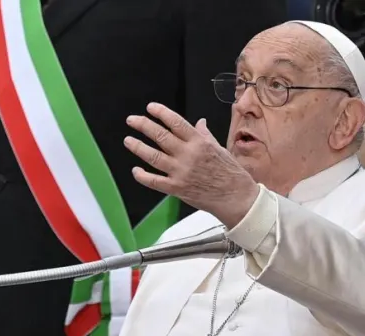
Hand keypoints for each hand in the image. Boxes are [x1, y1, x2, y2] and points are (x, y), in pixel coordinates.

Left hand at [124, 103, 258, 227]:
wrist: (236, 197)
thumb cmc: (230, 173)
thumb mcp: (220, 148)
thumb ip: (204, 135)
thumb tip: (199, 122)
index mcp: (199, 142)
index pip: (176, 122)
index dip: (161, 113)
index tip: (150, 108)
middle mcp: (188, 155)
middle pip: (160, 136)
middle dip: (143, 125)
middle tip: (132, 120)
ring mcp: (181, 172)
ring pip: (153, 157)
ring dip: (138, 147)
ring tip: (128, 140)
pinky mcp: (177, 189)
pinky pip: (155, 182)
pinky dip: (143, 176)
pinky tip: (136, 171)